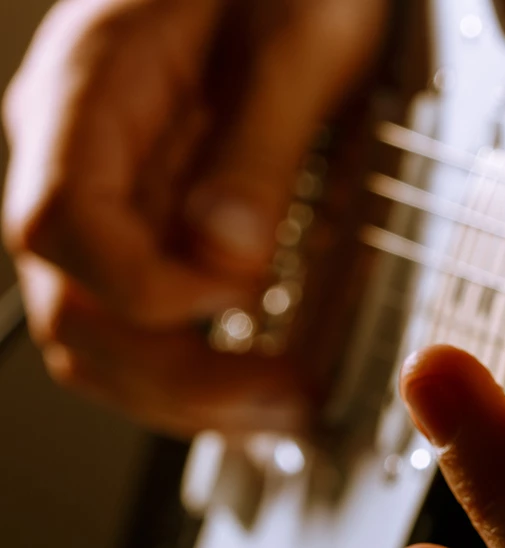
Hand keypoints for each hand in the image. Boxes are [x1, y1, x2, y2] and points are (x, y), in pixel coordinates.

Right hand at [2, 0, 384, 434]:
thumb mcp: (299, 37)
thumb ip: (259, 142)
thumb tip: (228, 257)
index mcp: (88, 91)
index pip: (61, 228)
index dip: (150, 289)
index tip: (244, 295)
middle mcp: (78, 153)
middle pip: (73, 308)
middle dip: (178, 379)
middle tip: (285, 401)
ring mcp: (110, 194)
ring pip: (102, 334)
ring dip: (188, 395)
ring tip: (283, 409)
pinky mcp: (154, 219)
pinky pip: (145, 316)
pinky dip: (200, 366)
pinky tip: (260, 382)